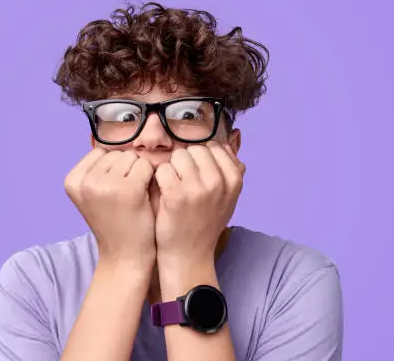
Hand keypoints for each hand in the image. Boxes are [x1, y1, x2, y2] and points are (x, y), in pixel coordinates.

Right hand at [65, 148, 155, 267]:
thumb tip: (107, 134)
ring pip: (132, 158)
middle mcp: (85, 181)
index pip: (101, 152)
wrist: (125, 256)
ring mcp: (105, 185)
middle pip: (117, 154)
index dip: (114, 169)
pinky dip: (150, 179)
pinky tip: (144, 197)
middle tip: (124, 198)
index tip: (112, 193)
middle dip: (126, 170)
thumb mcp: (94, 193)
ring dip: (139, 174)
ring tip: (133, 198)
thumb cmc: (115, 221)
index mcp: (72, 180)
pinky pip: (146, 166)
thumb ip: (97, 168)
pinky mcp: (128, 190)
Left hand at [153, 142, 245, 265]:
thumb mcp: (228, 197)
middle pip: (195, 149)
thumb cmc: (206, 222)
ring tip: (174, 188)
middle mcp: (218, 182)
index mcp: (234, 180)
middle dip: (186, 162)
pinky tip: (164, 194)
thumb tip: (231, 138)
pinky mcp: (176, 195)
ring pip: (178, 156)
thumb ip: (230, 169)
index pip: (214, 147)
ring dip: (173, 169)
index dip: (201, 159)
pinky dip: (160, 179)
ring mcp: (197, 188)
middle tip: (184, 182)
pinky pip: (163, 169)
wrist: (189, 254)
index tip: (198, 176)